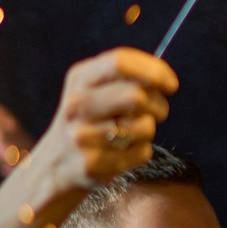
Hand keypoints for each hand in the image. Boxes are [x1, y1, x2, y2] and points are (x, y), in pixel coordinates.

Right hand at [23, 49, 178, 192]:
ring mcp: (81, 136)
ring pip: (144, 127)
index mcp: (79, 79)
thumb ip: (127, 79)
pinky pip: (142, 152)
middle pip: (136, 96)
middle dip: (158, 105)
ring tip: (135, 133)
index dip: (154, 71)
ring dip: (149, 130)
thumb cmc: (90, 120)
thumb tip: (164, 80)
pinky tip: (123, 152)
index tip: (170, 84)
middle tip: (157, 112)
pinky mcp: (92, 165)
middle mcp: (76, 105)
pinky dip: (142, 152)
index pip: (120, 62)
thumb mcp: (96, 89)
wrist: (56, 165)